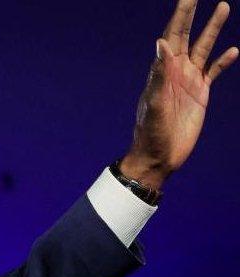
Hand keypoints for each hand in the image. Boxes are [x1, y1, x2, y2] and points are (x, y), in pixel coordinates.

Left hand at [122, 0, 237, 189]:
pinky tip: (235, 49)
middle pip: (186, 35)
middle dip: (192, 13)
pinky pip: (214, 71)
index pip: (172, 35)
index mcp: (162, 71)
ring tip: (223, 6)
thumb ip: (158, 74)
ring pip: (204, 48)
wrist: (159, 156)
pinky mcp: (201, 93)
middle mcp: (175, 71)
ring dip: (213, 28)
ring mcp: (189, 81)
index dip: (180, 15)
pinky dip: (224, 60)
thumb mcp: (154, 103)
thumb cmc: (151, 132)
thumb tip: (161, 43)